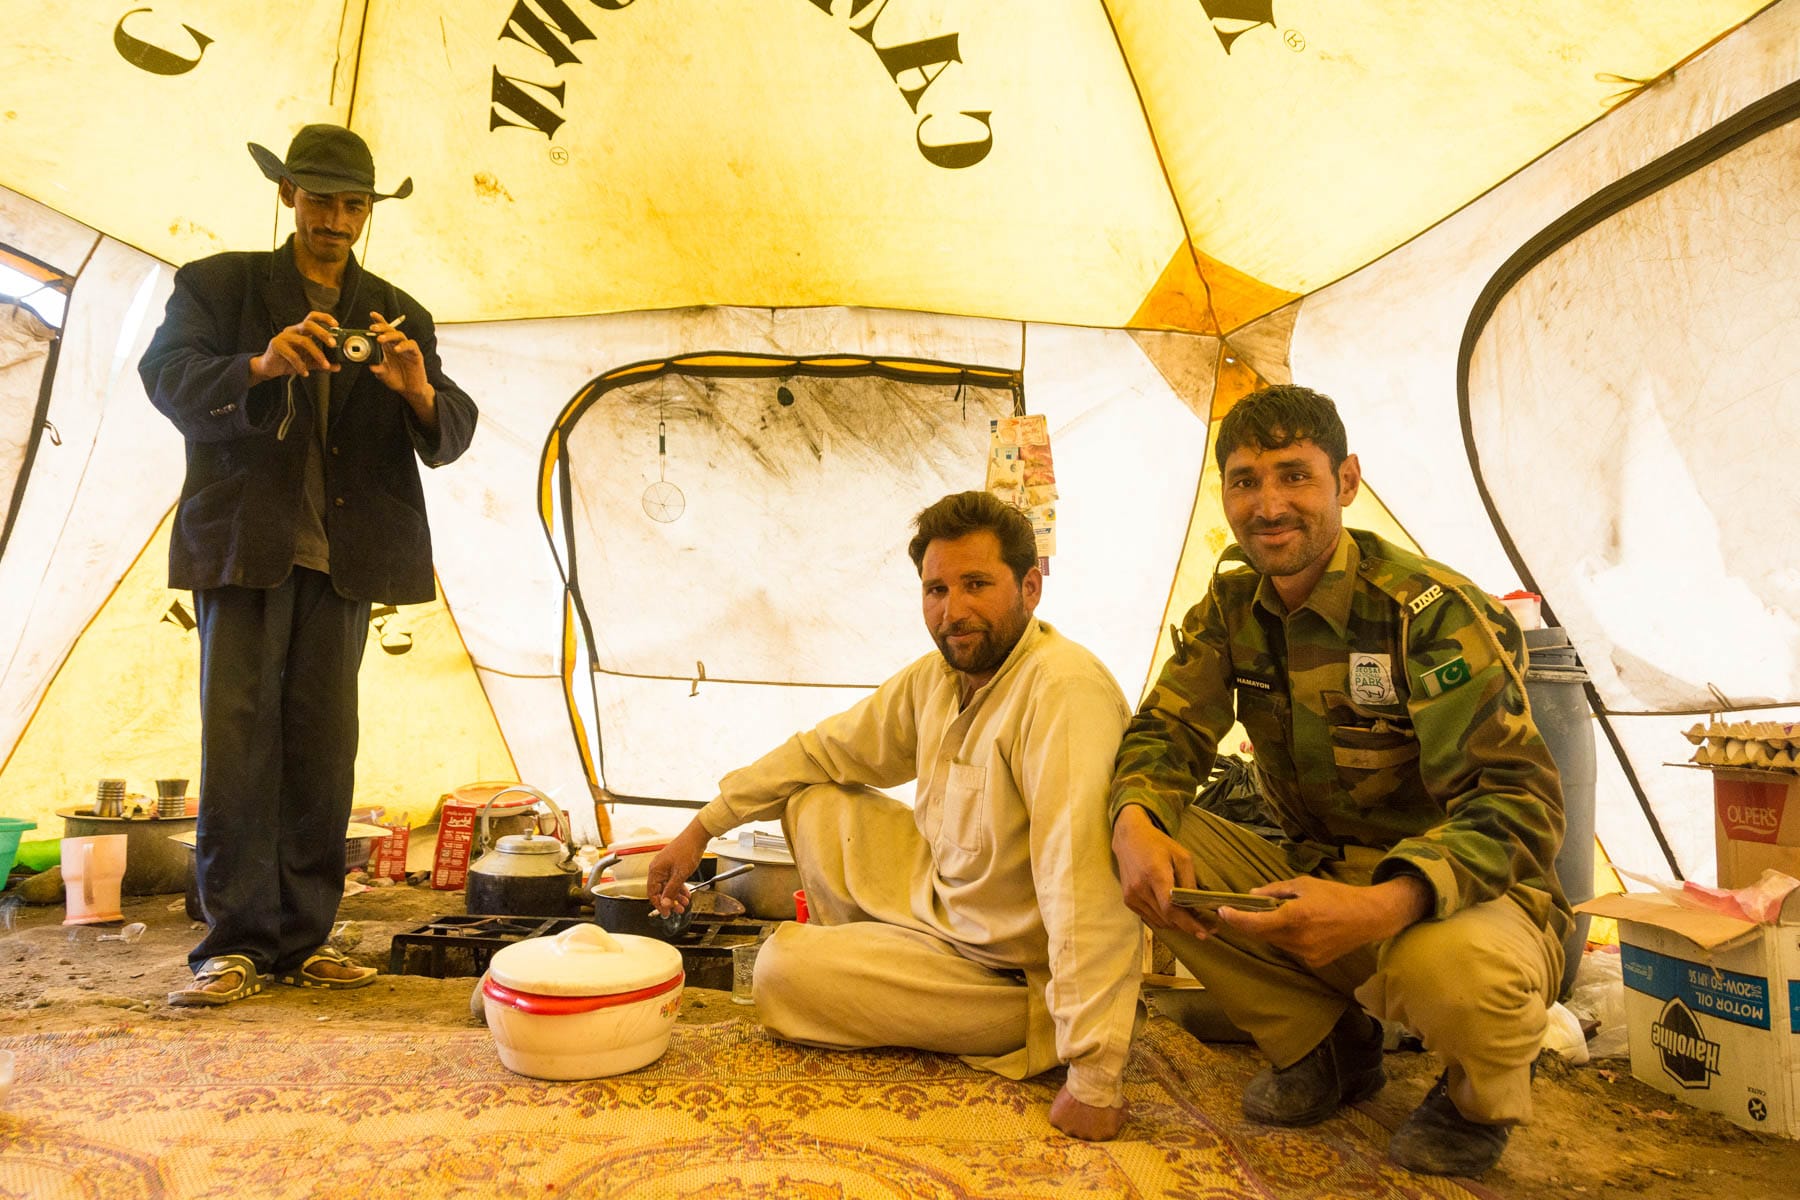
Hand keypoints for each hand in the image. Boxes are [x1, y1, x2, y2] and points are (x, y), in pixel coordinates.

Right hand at [250, 310, 337, 381]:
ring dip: (317, 354)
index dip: (324, 318)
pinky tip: (305, 373)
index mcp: (300, 331)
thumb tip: (337, 366)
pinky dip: (301, 365)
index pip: (312, 317)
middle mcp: (292, 331)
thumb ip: (322, 362)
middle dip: (323, 333)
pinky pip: (292, 355)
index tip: (336, 324)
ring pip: (303, 341)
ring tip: (324, 365)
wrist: (269, 367)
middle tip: (333, 344)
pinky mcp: (276, 345)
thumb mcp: (308, 361)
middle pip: (308, 324)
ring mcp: (284, 337)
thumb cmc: (288, 360)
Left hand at [365, 310, 435, 416]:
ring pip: (400, 336)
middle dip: (382, 327)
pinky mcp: (416, 354)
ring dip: (389, 336)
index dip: (379, 321)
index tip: (372, 314)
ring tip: (380, 339)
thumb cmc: (397, 380)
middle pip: (391, 330)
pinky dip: (403, 346)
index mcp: (388, 347)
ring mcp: (407, 349)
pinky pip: (411, 345)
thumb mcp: (383, 375)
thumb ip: (378, 369)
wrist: (410, 390)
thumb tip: (370, 365)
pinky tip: (396, 349)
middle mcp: (397, 345)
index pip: (383, 331)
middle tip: (372, 328)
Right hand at [643, 819, 711, 915]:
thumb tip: (665, 903)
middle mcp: (658, 868)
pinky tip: (686, 894)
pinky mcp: (672, 865)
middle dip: (670, 901)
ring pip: (668, 886)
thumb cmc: (687, 850)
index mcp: (655, 870)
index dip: (659, 904)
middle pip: (660, 890)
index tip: (667, 913)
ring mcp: (665, 866)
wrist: (697, 836)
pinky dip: (679, 887)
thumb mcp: (680, 874)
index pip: (652, 893)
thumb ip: (672, 890)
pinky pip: (673, 880)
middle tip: (678, 910)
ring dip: (676, 896)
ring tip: (684, 903)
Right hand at [1049, 1086, 1124, 1140]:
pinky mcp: (1057, 1121)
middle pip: (1083, 1131)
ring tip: (1073, 1102)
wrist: (1092, 1082)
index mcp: (1105, 1135)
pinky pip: (1056, 1119)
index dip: (1096, 1120)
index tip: (1093, 1111)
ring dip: (1070, 1117)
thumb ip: (1121, 1114)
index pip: (1099, 1131)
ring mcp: (1071, 1130)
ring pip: (1068, 1125)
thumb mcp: (1120, 1105)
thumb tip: (1127, 1112)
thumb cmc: (1107, 1090)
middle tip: (1083, 1106)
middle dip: (1083, 1121)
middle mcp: (1087, 1137)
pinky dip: (1058, 1111)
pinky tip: (1064, 1101)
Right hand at [1110, 805, 1211, 937]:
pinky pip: (1150, 918)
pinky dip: (1164, 920)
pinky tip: (1174, 915)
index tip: (1204, 933)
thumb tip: (1197, 906)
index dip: (1188, 924)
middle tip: (1206, 927)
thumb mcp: (1182, 856)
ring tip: (1192, 920)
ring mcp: (1132, 896)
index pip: (1171, 909)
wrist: (1129, 838)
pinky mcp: (1128, 900)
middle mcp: (1140, 889)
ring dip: (1176, 924)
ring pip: (1159, 921)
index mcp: (1155, 875)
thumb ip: (1189, 882)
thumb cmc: (1159, 844)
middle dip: (1187, 926)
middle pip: (1167, 918)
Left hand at [1218, 875, 1430, 967]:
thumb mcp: (1304, 884)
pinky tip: (1297, 926)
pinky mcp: (1314, 961)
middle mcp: (1298, 939)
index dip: (1236, 919)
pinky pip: (1291, 948)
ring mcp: (1306, 953)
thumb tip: (1252, 895)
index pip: (1256, 923)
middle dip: (1250, 924)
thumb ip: (1276, 890)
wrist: (1370, 917)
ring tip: (1276, 915)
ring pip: (1276, 943)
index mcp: (1295, 917)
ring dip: (1269, 930)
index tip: (1222, 912)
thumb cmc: (1337, 895)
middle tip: (1240, 911)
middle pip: (1262, 935)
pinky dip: (1286, 938)